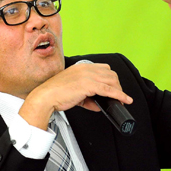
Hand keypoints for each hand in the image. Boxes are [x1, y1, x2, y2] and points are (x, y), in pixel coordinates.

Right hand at [18, 63, 132, 129]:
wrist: (46, 97)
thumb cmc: (55, 93)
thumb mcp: (74, 92)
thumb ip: (87, 97)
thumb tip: (97, 104)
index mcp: (81, 67)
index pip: (103, 69)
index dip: (111, 79)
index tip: (113, 88)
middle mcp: (85, 69)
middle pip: (111, 74)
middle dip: (117, 86)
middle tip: (118, 96)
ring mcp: (87, 76)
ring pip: (112, 81)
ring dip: (119, 91)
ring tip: (121, 100)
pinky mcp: (88, 85)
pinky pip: (109, 90)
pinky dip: (119, 95)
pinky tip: (124, 100)